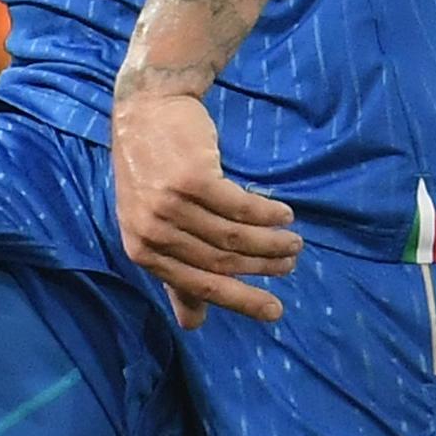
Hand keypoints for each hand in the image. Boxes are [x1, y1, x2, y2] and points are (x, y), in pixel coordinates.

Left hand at [111, 90, 301, 328]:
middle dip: (263, 268)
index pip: (199, 286)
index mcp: (143, 251)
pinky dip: (267, 213)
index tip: (275, 311)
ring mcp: (169, 204)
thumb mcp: (152, 225)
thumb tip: (193, 325)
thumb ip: (174, 274)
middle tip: (290, 264)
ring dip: (271, 241)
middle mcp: (153, 231)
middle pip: (221, 262)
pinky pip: (241, 206)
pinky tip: (283, 212)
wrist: (145, 110)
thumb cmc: (152, 172)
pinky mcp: (191, 178)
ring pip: (234, 236)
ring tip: (293, 242)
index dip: (241, 301)